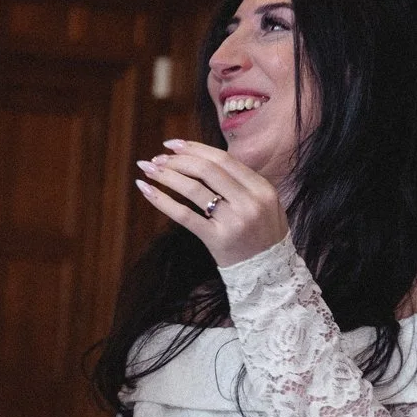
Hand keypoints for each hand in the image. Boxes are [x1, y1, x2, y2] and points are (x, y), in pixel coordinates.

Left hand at [134, 139, 288, 267]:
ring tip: (149, 170)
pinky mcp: (217, 240)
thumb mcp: (264, 202)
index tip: (173, 144)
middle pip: (206, 170)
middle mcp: (249, 202)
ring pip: (193, 189)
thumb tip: (200, 158)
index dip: (194, 148)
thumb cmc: (262, 234)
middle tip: (157, 158)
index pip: (222, 159)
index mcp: (261, 188)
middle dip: (178, 160)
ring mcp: (233, 221)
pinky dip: (162, 201)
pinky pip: (185, 215)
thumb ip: (241, 181)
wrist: (269, 272)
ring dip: (166, 175)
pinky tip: (146, 190)